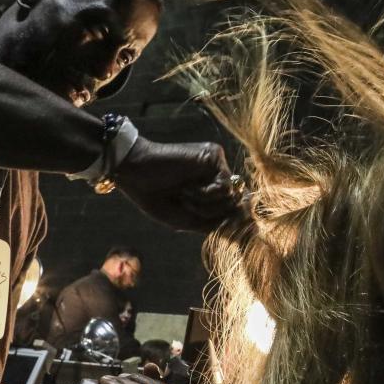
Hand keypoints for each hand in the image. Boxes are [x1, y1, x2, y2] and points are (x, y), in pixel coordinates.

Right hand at [115, 136, 241, 231]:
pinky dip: (206, 194)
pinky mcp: (213, 154)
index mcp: (212, 190)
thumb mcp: (189, 219)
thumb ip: (217, 224)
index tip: (216, 228)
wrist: (135, 174)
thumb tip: (248, 228)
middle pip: (236, 204)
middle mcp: (217, 175)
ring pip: (232, 196)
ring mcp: (216, 164)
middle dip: (213, 214)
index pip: (234, 208)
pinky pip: (225, 184)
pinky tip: (188, 188)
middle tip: (188, 207)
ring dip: (207, 205)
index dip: (229, 222)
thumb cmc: (157, 199)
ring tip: (185, 196)